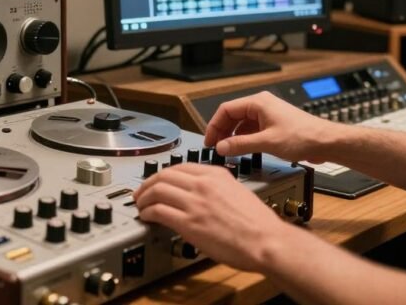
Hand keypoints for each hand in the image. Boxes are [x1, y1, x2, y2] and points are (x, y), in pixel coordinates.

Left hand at [133, 162, 291, 271]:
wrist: (265, 239)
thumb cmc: (257, 222)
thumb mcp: (236, 191)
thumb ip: (217, 187)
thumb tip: (201, 194)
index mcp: (215, 174)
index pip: (179, 167)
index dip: (162, 174)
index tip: (157, 181)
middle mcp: (203, 184)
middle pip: (164, 175)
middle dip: (147, 184)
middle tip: (141, 192)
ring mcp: (195, 202)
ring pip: (157, 190)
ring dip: (144, 198)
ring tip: (141, 205)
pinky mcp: (189, 222)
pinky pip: (158, 211)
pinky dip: (148, 213)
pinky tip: (147, 217)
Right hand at [204, 91, 338, 162]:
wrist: (325, 142)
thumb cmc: (303, 136)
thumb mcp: (267, 142)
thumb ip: (241, 145)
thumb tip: (221, 147)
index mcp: (258, 102)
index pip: (226, 109)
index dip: (214, 125)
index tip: (209, 141)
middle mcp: (262, 105)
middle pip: (233, 116)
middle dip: (222, 131)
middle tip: (216, 147)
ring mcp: (269, 114)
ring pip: (242, 123)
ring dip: (233, 136)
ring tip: (228, 151)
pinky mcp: (274, 125)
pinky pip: (252, 129)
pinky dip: (244, 139)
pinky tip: (243, 150)